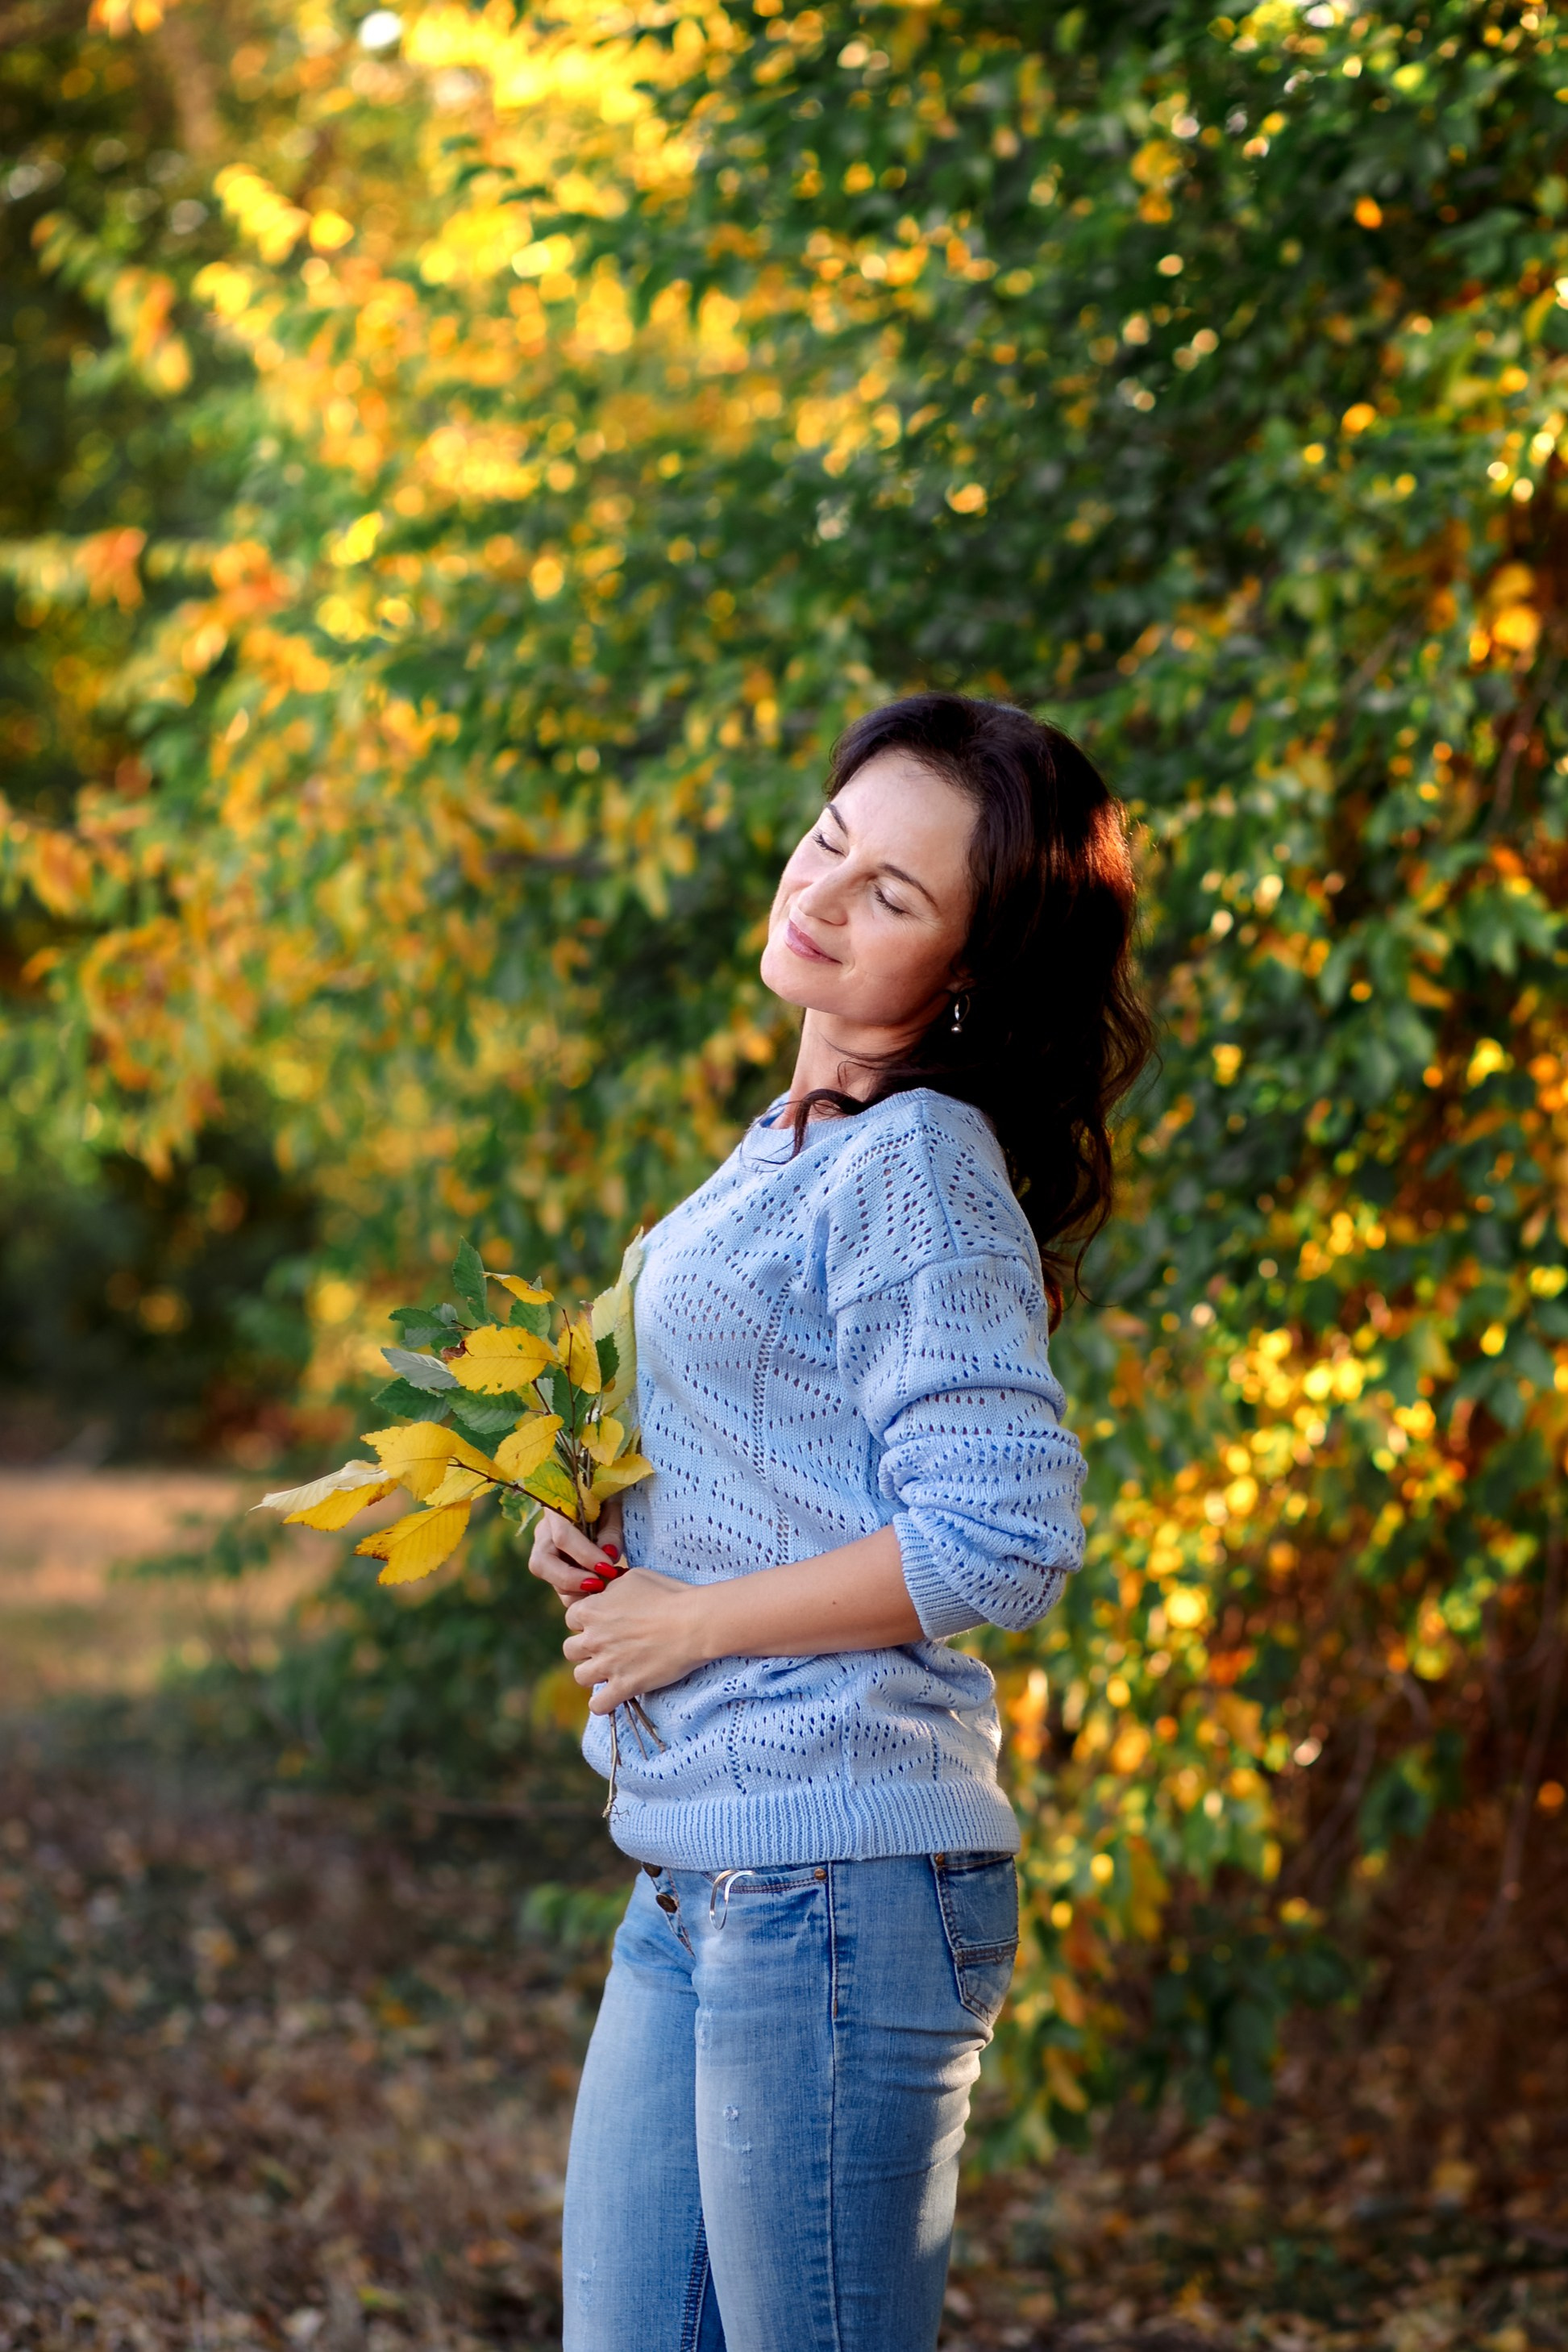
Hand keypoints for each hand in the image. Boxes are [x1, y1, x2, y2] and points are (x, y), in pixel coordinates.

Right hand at [528, 1499, 624, 1606]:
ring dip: (576, 1590)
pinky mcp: (554, 1568)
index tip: (608, 1567)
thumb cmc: (604, 1499)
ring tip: (604, 1588)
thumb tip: (609, 1555)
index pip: (562, 1537)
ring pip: (549, 1580)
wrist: (593, 1499)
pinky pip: (560, 1588)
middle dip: (570, 1579)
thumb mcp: (611, 1506)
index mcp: (556, 1510)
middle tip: (598, 1585)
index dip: (584, 1555)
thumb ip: (611, 1530)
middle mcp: (544, 1533)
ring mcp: (545, 1552)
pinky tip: (599, 1591)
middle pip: (541, 1563)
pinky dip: (579, 1594)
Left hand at [563, 1569, 706, 1713]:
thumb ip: (610, 1588)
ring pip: (580, 1677)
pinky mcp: (624, 1686)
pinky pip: (598, 1705)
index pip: (571, 1618)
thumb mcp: (633, 1577)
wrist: (694, 1622)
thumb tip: (605, 1593)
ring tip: (609, 1670)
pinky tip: (614, 1695)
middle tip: (607, 1647)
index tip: (603, 1623)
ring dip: (592, 1674)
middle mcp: (593, 1638)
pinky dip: (603, 1703)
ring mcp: (607, 1664)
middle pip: (570, 1649)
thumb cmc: (668, 1594)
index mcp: (591, 1609)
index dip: (586, 1621)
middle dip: (586, 1649)